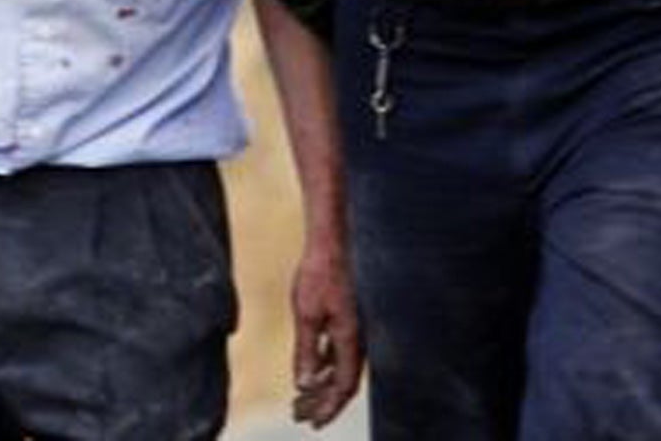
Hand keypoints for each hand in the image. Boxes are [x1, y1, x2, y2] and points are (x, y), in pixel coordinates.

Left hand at [289, 235, 361, 427]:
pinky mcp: (350, 316)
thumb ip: (306, 350)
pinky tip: (312, 368)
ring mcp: (357, 327)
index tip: (311, 423)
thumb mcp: (307, 313)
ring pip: (342, 366)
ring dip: (322, 383)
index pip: (343, 387)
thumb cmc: (320, 272)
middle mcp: (360, 338)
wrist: (333, 238)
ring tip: (300, 398)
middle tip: (299, 416)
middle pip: (344, 381)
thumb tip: (304, 386)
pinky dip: (326, 363)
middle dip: (322, 401)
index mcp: (353, 340)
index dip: (328, 408)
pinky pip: (341, 350)